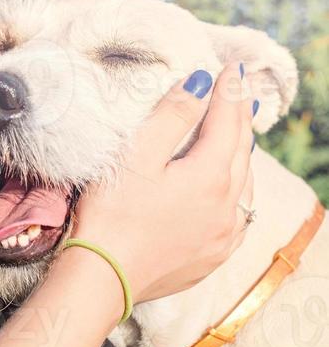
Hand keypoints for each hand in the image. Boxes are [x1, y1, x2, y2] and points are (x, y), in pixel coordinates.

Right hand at [68, 61, 254, 304]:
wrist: (102, 278)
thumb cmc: (111, 214)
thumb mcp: (137, 155)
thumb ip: (172, 116)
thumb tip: (200, 84)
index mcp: (210, 176)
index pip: (227, 121)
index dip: (229, 91)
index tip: (231, 67)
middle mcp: (227, 207)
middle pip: (241, 150)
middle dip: (240, 115)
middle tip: (241, 89)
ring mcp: (223, 236)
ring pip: (244, 184)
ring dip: (242, 152)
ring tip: (241, 131)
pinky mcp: (211, 257)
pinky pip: (238, 215)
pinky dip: (238, 190)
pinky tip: (232, 188)